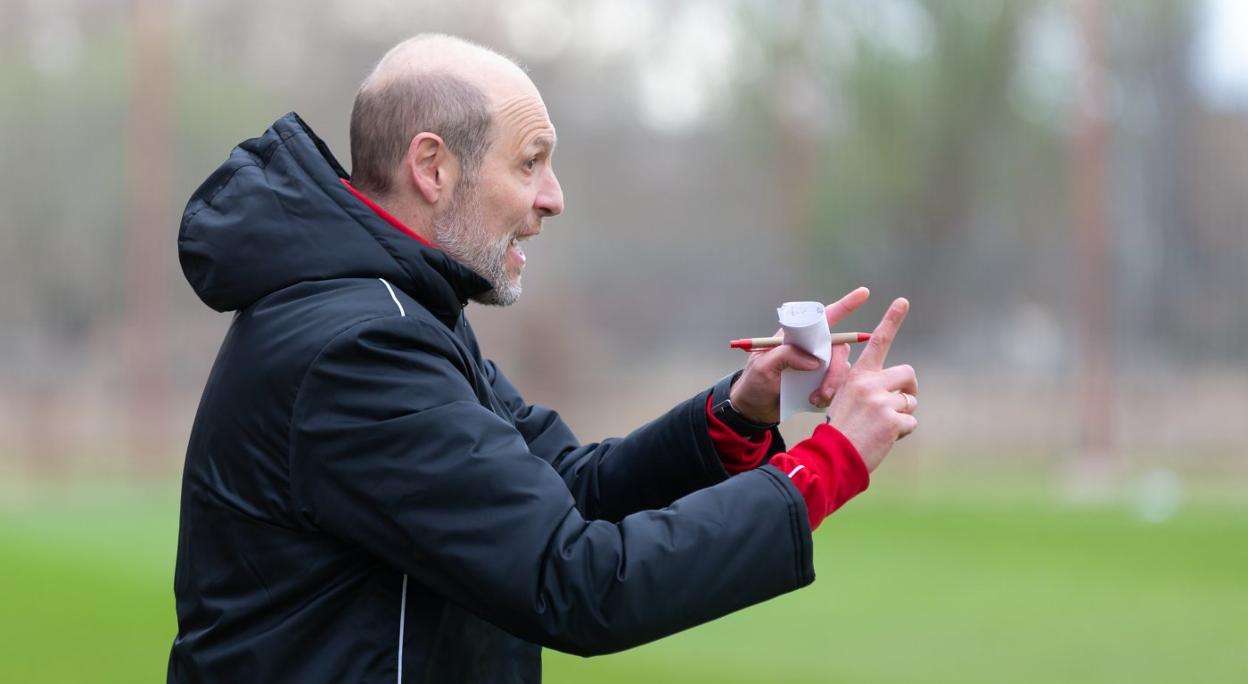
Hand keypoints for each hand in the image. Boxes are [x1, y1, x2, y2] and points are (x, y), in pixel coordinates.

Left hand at [729, 287, 870, 423]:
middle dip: (836, 369)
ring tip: (817, 398)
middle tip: (825, 389)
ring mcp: (817, 366)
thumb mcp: (763, 366)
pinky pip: (838, 385)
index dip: (843, 306)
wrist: (754, 410)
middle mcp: (811, 348)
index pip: (822, 318)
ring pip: (841, 368)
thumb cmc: (754, 383)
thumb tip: (814, 361)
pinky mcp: (820, 383)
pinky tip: (817, 401)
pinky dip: (831, 394)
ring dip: (833, 384)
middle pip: (838, 348)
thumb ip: (785, 356)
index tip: (863, 294)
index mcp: (796, 337)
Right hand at [824, 298, 917, 471]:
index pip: (878, 342)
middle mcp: (870, 383)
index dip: (891, 320)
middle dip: (908, 390)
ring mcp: (881, 401)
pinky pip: (911, 422)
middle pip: (908, 374)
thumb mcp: (848, 399)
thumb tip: (902, 390)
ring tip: (882, 427)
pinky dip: (903, 432)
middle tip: (897, 406)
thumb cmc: (842, 428)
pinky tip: (884, 438)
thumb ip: (871, 388)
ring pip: (911, 401)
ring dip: (903, 415)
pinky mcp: (892, 420)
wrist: (833, 455)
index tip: (902, 301)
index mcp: (859, 375)